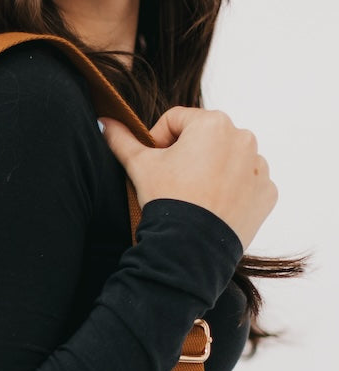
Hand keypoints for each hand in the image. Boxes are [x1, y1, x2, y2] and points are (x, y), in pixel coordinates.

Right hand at [100, 107, 277, 250]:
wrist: (189, 248)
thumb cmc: (166, 201)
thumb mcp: (138, 167)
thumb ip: (122, 141)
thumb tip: (104, 121)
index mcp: (212, 123)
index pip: (177, 121)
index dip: (158, 142)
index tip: (154, 165)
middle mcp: (242, 136)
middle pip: (205, 140)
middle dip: (188, 157)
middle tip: (172, 185)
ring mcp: (258, 166)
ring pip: (228, 160)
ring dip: (211, 172)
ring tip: (193, 198)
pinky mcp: (266, 192)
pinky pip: (247, 185)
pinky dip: (232, 193)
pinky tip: (213, 209)